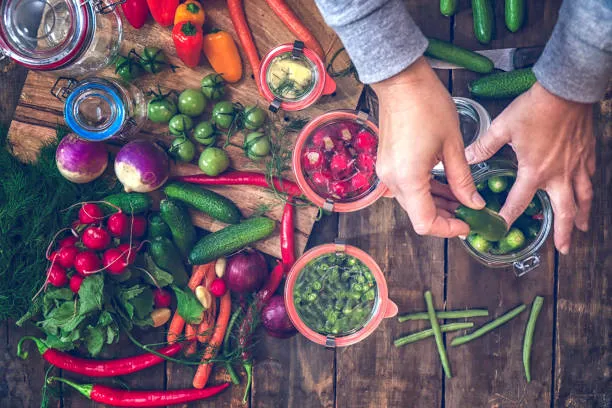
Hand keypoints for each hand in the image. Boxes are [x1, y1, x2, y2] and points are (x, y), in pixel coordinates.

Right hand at [371, 57, 485, 237]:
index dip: (448, 229)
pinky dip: (426, 191)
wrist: (401, 81)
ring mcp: (387, 172)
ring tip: (463, 198)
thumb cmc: (427, 105)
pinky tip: (445, 185)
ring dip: (436, 204)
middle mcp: (393, 180)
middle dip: (446, 217)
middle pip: (418, 214)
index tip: (468, 224)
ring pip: (413, 202)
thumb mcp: (453, 145)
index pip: (425, 223)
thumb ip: (462, 180)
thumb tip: (474, 203)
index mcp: (409, 178)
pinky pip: (407, 187)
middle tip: (471, 212)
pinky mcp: (387, 164)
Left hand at [465, 82, 594, 253]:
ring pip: (583, 198)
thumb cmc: (534, 109)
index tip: (501, 229)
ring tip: (583, 229)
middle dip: (564, 232)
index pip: (519, 202)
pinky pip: (590, 178)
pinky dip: (589, 190)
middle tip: (563, 249)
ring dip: (582, 216)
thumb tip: (466, 157)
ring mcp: (576, 165)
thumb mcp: (502, 128)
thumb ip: (483, 146)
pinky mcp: (587, 154)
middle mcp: (558, 174)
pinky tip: (587, 194)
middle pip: (564, 211)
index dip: (508, 217)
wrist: (566, 90)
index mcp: (534, 171)